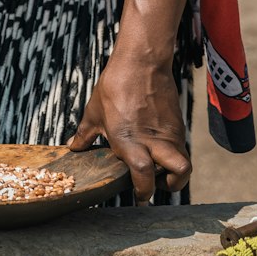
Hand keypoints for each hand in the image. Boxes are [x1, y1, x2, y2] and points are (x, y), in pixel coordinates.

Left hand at [68, 49, 189, 201]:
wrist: (141, 61)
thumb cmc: (115, 85)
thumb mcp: (94, 112)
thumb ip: (85, 135)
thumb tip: (73, 148)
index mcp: (129, 141)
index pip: (144, 177)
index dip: (143, 191)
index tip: (139, 195)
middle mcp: (153, 140)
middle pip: (178, 173)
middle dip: (171, 185)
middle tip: (156, 183)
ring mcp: (169, 132)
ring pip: (183, 161)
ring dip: (174, 170)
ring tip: (158, 165)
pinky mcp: (177, 123)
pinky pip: (180, 145)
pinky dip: (172, 151)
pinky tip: (157, 144)